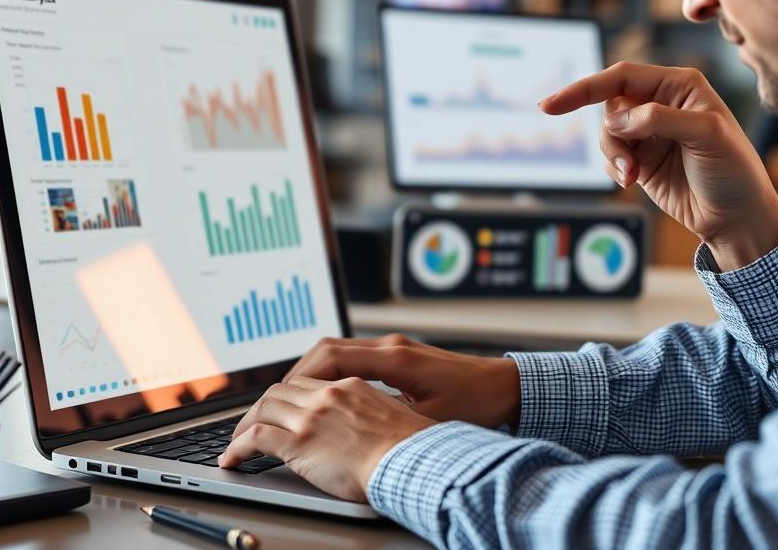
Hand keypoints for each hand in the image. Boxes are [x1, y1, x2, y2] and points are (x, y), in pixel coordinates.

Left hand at [220, 376, 434, 501]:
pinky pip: (256, 439)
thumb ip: (377, 411)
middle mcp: (328, 396)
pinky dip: (237, 448)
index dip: (289, 394)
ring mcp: (311, 417)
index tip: (281, 407)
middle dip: (262, 406)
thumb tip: (372, 423)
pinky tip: (232, 459)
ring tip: (236, 441)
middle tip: (252, 422)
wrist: (410, 462)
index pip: (308, 381)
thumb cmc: (411, 448)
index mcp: (351, 386)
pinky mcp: (299, 443)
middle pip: (281, 390)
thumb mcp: (398, 414)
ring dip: (245, 425)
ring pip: (264, 409)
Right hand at [283, 333, 521, 429]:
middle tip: (272, 401)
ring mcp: (394, 348)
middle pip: (326, 349)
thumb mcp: (430, 420)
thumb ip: (390, 418)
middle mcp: (390, 347)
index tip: (279, 400)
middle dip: (296, 374)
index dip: (300, 379)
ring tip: (289, 399)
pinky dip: (330, 371)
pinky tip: (322, 392)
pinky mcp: (398, 355)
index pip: (331, 358)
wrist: (505, 386)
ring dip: (311, 372)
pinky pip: (352, 355)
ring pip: (337, 349)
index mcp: (394, 359)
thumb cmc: (475, 404)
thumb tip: (352, 430)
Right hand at [541, 62, 777, 270]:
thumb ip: (659, 118)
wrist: (738, 219)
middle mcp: (662, 104)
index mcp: (680, 86)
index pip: (622, 76)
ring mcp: (650, 133)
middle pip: (609, 105)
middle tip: (627, 162)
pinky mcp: (642, 159)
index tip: (551, 106)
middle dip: (610, 135)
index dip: (584, 88)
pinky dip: (614, 168)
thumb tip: (616, 118)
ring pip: (607, 132)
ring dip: (613, 155)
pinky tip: (633, 179)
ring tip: (632, 176)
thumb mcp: (707, 136)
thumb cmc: (735, 172)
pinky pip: (611, 156)